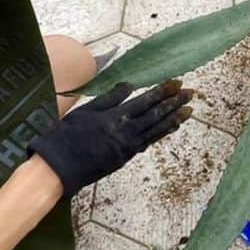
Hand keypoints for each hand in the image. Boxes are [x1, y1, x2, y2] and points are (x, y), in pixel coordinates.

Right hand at [29, 81, 192, 196]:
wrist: (59, 167)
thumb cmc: (66, 135)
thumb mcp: (85, 111)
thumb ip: (109, 99)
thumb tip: (130, 86)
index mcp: (115, 117)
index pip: (146, 101)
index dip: (163, 92)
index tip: (178, 82)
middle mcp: (126, 132)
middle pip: (156, 114)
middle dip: (175, 103)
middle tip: (191, 93)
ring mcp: (128, 146)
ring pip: (156, 130)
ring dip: (174, 118)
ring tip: (189, 110)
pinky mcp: (126, 157)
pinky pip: (149, 142)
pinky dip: (162, 133)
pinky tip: (172, 127)